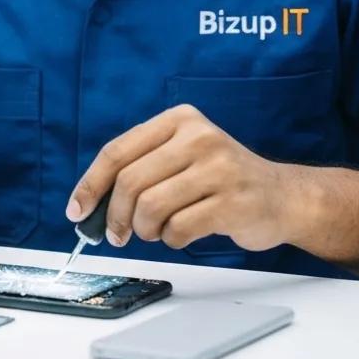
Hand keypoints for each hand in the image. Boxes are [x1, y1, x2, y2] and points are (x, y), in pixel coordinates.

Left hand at [65, 105, 292, 252]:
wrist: (282, 196)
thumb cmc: (221, 180)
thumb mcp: (183, 155)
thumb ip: (141, 169)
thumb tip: (89, 205)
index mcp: (180, 120)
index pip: (118, 151)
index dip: (91, 184)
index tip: (77, 210)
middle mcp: (199, 137)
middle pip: (130, 182)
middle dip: (116, 216)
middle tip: (117, 234)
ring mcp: (219, 168)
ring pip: (151, 207)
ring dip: (146, 230)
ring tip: (157, 230)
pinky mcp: (232, 202)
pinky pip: (178, 229)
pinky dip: (172, 239)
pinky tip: (183, 232)